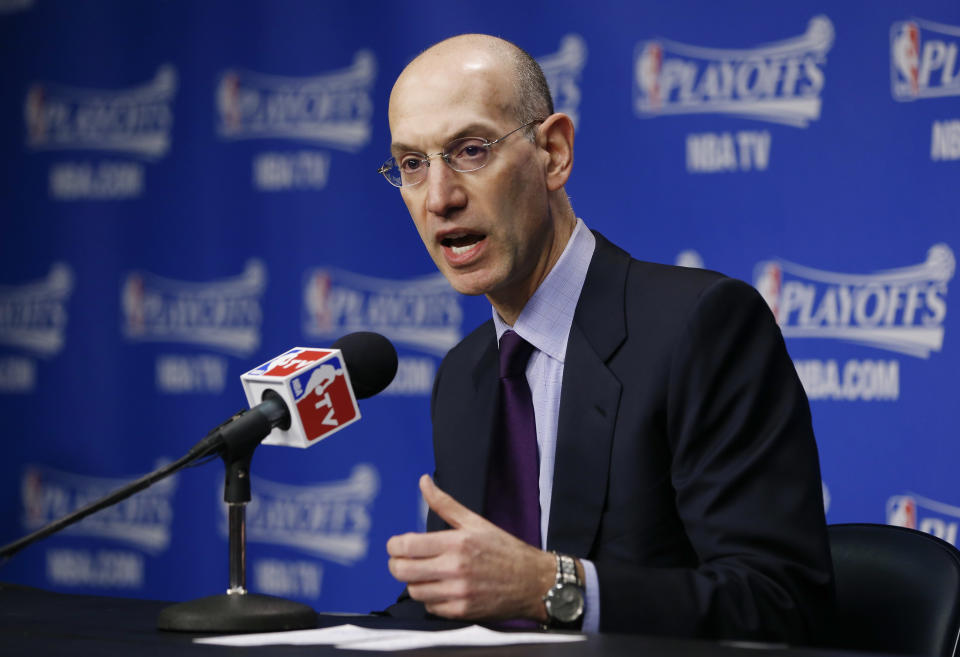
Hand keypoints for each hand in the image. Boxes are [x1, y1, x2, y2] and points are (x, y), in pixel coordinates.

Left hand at [386, 474, 554, 621]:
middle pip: (402, 571)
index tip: (396, 545)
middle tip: (402, 560)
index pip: (406, 546)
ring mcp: (458, 593)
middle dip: (396, 564)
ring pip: (414, 590)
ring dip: (414, 581)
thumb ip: (444, 503)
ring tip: (425, 573)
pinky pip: (430, 607)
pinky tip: (441, 587)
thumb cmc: (504, 549)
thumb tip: (423, 481)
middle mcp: (455, 568)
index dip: (394, 546)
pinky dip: (430, 598)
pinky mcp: (462, 612)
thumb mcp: (475, 522)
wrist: (534, 582)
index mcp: (456, 543)